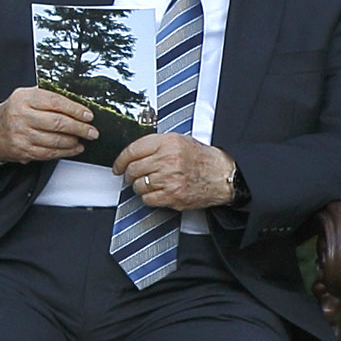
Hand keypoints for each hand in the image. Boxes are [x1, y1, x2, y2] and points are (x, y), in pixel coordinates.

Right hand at [0, 86, 97, 164]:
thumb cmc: (13, 112)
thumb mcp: (26, 97)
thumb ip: (47, 98)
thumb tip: (77, 106)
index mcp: (23, 98)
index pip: (55, 102)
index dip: (75, 110)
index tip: (88, 115)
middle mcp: (21, 116)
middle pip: (57, 122)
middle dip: (79, 128)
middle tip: (92, 131)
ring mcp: (21, 134)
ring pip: (55, 140)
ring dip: (73, 141)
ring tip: (83, 139)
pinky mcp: (22, 150)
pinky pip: (49, 152)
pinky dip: (65, 151)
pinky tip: (73, 148)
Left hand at [114, 133, 240, 212]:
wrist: (223, 176)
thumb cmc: (202, 159)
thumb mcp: (179, 141)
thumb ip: (156, 144)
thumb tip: (131, 154)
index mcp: (168, 143)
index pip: (132, 150)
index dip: (120, 160)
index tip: (117, 166)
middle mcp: (167, 160)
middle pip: (133, 169)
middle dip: (130, 174)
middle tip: (134, 176)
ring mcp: (169, 179)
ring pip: (138, 185)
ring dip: (140, 186)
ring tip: (150, 183)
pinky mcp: (172, 196)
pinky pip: (147, 199)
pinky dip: (148, 197)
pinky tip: (157, 192)